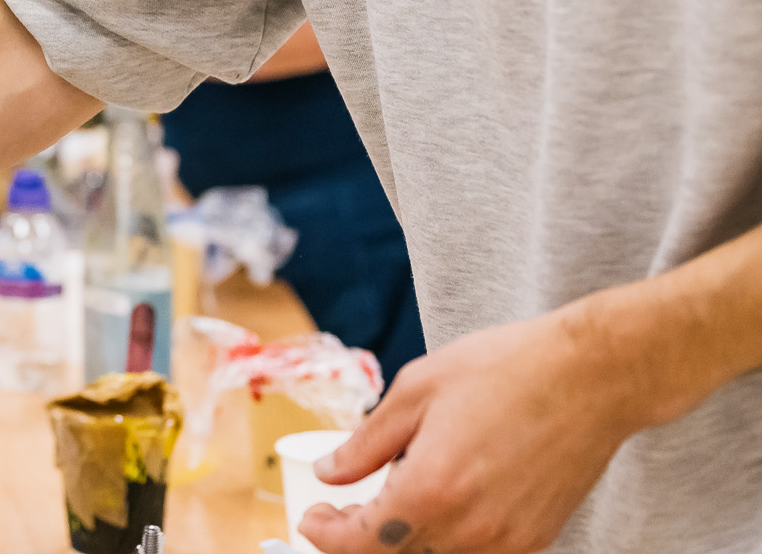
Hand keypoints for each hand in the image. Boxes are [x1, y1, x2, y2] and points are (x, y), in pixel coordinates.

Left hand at [297, 305, 647, 552]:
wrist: (593, 377)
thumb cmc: (505, 370)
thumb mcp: (416, 390)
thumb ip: (367, 443)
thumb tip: (329, 474)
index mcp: (432, 489)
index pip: (361, 542)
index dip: (327, 534)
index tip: (312, 516)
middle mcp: (471, 529)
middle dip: (358, 539)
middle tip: (340, 510)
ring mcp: (509, 541)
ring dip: (403, 540)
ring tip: (392, 494)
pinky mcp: (536, 538)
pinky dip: (445, 538)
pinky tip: (440, 496)